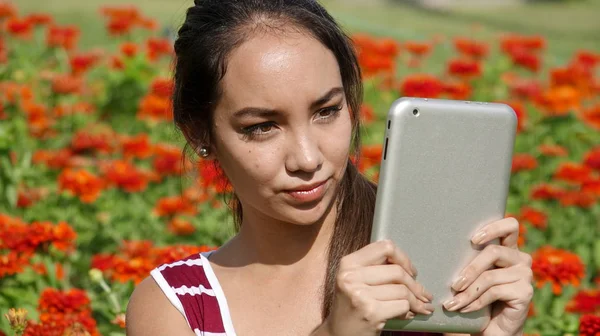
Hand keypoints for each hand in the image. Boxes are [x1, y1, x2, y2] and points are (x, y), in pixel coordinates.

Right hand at [319, 240, 434, 335]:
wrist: (340, 333)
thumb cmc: (352, 304)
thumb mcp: (356, 279)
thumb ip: (376, 267)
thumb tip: (411, 270)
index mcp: (348, 263)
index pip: (385, 248)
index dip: (403, 258)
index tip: (410, 271)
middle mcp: (351, 277)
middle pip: (397, 271)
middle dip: (415, 284)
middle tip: (422, 294)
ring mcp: (360, 295)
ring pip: (402, 290)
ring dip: (416, 300)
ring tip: (420, 306)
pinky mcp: (371, 312)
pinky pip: (403, 305)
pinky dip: (410, 310)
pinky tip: (408, 314)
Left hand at [442, 217, 533, 335]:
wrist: (493, 329)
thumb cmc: (479, 298)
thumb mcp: (474, 275)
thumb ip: (469, 258)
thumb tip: (442, 241)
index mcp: (509, 249)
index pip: (510, 225)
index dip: (493, 228)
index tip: (473, 239)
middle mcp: (521, 259)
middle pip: (494, 251)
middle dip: (470, 269)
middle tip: (454, 285)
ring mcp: (525, 275)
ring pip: (490, 276)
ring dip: (467, 292)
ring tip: (452, 303)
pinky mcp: (525, 292)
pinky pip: (494, 291)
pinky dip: (474, 302)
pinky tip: (464, 309)